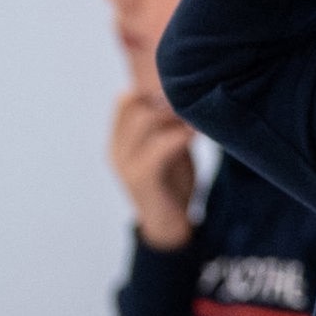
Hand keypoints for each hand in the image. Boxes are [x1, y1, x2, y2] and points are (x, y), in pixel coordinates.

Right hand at [109, 90, 195, 251]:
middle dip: (167, 98)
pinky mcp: (141, 179)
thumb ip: (169, 125)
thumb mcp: (168, 148)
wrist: (170, 226)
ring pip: (145, 119)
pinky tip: (198, 133)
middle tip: (196, 100)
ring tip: (198, 114)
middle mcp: (117, 149)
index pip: (126, 99)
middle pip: (135, 103)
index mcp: (119, 140)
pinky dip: (181, 135)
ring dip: (176, 112)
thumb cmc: (172, 183)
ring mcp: (126, 163)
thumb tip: (189, 93)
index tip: (185, 91)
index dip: (153, 89)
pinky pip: (159, 147)